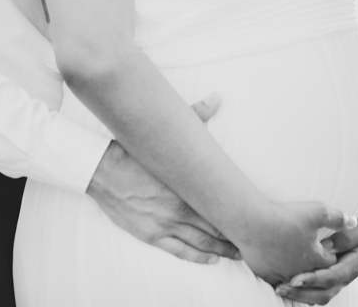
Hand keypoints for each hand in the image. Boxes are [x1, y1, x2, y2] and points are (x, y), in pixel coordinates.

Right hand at [85, 95, 238, 263]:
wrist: (105, 170)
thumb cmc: (136, 152)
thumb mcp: (168, 134)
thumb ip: (196, 116)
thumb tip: (216, 98)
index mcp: (188, 187)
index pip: (221, 205)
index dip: (238, 214)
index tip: (253, 217)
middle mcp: (181, 210)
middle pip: (216, 228)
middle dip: (234, 236)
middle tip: (251, 240)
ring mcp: (165, 224)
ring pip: (201, 243)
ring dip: (221, 250)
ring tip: (237, 253)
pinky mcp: (151, 234)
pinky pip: (179, 251)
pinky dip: (197, 257)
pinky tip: (211, 258)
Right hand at [233, 202, 351, 286]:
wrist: (253, 224)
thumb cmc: (286, 217)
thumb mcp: (318, 212)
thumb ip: (338, 218)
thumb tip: (354, 221)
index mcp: (315, 258)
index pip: (330, 261)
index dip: (330, 253)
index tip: (329, 248)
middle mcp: (301, 271)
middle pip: (314, 275)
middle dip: (317, 269)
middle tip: (317, 262)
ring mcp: (282, 275)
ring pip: (295, 281)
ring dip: (299, 276)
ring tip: (299, 268)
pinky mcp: (265, 275)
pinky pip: (276, 282)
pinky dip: (280, 278)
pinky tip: (280, 271)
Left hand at [275, 195, 357, 304]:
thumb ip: (346, 236)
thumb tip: (325, 247)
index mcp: (353, 266)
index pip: (332, 278)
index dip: (313, 280)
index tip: (294, 279)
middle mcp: (344, 278)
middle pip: (323, 294)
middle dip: (301, 293)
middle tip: (281, 287)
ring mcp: (336, 280)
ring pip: (317, 297)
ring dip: (298, 295)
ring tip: (279, 288)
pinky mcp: (327, 278)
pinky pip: (314, 291)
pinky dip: (300, 291)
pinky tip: (283, 283)